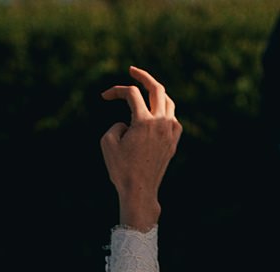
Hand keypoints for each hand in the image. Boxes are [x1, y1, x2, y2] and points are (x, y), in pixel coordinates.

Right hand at [100, 66, 179, 230]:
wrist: (140, 192)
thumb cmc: (121, 169)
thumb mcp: (107, 143)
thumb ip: (116, 125)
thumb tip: (128, 123)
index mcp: (144, 121)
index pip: (131, 94)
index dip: (116, 90)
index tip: (105, 96)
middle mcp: (160, 123)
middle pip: (157, 88)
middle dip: (143, 76)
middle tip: (133, 70)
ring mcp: (170, 132)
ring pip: (168, 102)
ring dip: (156, 93)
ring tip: (147, 90)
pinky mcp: (174, 142)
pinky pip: (173, 119)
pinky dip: (165, 112)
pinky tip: (157, 113)